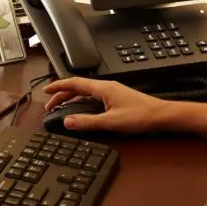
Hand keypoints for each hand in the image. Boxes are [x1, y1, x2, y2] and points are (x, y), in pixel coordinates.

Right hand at [42, 77, 168, 133]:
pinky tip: (81, 109)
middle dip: (62, 94)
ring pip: (85, 91)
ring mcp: (111, 91)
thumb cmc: (140, 116)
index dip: (58, 86)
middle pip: (78, 87)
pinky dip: (82, 101)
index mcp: (102, 88)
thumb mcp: (110, 122)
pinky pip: (93, 96)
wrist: (160, 116)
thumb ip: (87, 122)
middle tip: (50, 104)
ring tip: (61, 107)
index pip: (74, 83)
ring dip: (71, 98)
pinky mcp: (116, 97)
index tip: (46, 90)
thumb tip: (67, 121)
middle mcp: (106, 87)